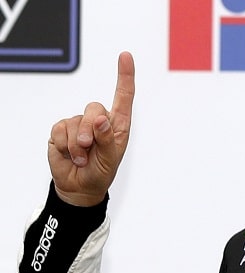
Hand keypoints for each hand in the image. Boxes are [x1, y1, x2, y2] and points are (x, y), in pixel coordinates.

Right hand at [48, 51, 134, 206]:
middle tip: (90, 148)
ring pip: (76, 122)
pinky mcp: (61, 130)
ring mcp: (78, 124)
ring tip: (83, 158)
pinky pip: (60, 130)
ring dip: (78, 145)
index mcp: (117, 125)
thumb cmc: (101, 171)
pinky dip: (66, 146)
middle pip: (94, 107)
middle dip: (91, 130)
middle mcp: (98, 120)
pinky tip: (71, 156)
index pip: (123, 97)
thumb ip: (107, 139)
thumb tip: (101, 118)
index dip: (124, 76)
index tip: (125, 56)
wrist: (80, 186)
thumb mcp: (110, 158)